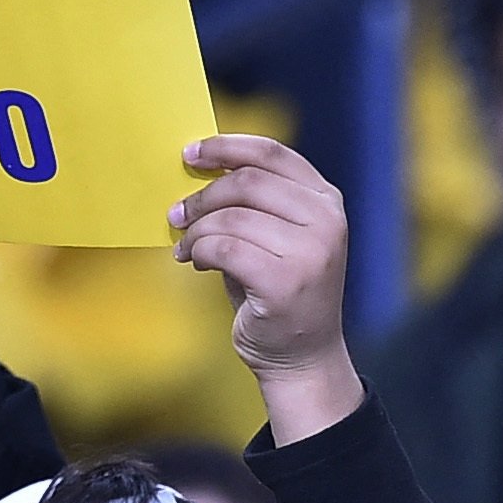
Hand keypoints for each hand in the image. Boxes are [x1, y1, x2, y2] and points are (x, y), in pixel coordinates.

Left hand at [170, 135, 362, 441]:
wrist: (301, 355)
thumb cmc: (278, 290)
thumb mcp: (276, 235)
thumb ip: (253, 202)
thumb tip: (199, 168)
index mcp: (326, 200)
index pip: (272, 154)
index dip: (226, 147)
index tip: (190, 154)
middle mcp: (326, 221)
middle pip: (247, 182)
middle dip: (202, 196)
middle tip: (176, 213)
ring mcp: (311, 252)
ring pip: (231, 218)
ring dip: (196, 230)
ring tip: (186, 247)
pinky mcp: (285, 282)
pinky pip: (224, 249)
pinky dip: (199, 251)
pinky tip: (195, 261)